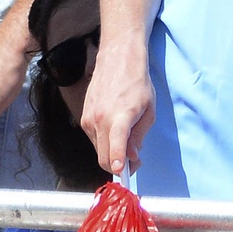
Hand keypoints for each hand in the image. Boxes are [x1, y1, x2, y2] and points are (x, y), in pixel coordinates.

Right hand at [82, 45, 157, 179]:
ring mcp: (88, 119)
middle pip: (104, 158)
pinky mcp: (83, 117)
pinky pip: (93, 139)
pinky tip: (115, 130)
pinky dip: (104, 142)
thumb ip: (139, 135)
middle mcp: (100, 120)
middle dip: (118, 166)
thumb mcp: (148, 109)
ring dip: (111, 154)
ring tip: (127, 142)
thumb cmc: (137, 82)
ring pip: (98, 150)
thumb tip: (132, 156)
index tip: (122, 172)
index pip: (115, 147)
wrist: (118, 58)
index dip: (118, 164)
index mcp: (119, 117)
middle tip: (134, 162)